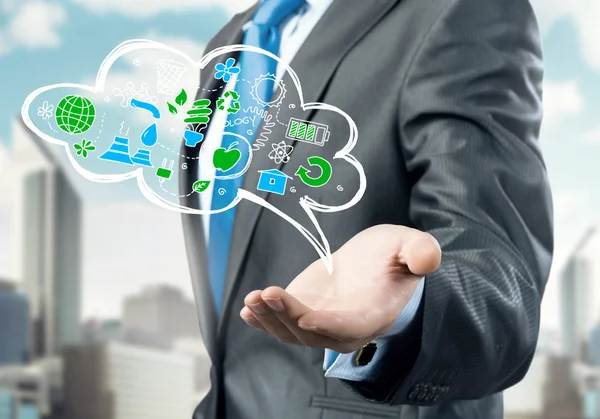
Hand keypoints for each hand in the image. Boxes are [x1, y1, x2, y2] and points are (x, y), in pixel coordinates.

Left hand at [240, 224, 441, 352]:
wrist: (373, 263)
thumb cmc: (393, 255)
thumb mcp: (409, 245)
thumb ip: (419, 251)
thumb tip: (427, 257)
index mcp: (373, 314)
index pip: (351, 327)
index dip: (330, 325)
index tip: (307, 317)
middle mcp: (344, 327)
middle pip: (313, 334)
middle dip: (288, 317)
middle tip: (268, 293)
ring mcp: (320, 322)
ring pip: (291, 332)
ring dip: (270, 318)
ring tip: (253, 298)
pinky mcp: (302, 312)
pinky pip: (280, 324)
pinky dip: (262, 320)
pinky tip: (247, 308)